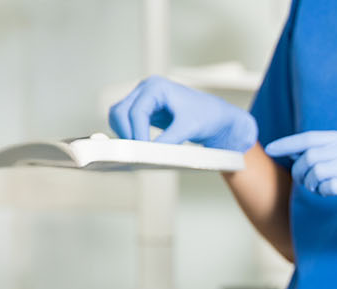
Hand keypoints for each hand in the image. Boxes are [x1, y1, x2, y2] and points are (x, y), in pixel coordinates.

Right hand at [108, 76, 257, 152]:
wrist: (218, 119)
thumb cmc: (208, 117)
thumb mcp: (188, 128)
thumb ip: (167, 140)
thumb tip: (148, 153)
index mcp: (157, 86)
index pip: (136, 111)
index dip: (136, 133)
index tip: (141, 151)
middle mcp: (146, 89)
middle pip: (120, 111)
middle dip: (126, 133)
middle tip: (135, 154)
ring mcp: (143, 99)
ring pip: (119, 117)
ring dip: (124, 134)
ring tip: (137, 151)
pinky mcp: (144, 111)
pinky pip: (126, 122)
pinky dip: (128, 134)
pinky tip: (138, 146)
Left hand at [264, 130, 336, 247]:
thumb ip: (335, 155)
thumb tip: (299, 155)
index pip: (313, 137)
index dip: (288, 143)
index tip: (270, 148)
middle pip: (312, 155)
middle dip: (300, 171)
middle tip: (305, 184)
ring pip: (318, 170)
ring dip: (312, 184)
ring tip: (320, 190)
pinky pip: (330, 186)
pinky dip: (324, 192)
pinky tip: (331, 194)